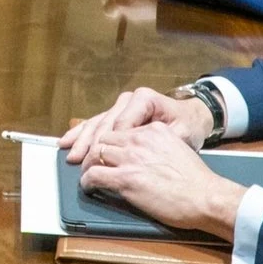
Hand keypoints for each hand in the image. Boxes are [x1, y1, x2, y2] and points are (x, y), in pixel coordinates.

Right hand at [61, 86, 214, 161]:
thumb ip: (156, 142)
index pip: (120, 125)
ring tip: (68, 153)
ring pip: (97, 122)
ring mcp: (122, 106)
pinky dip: (82, 133)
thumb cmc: (189, 127)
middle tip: (77, 161)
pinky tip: (68, 141)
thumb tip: (133, 154)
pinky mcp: (119, 114)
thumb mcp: (181, 135)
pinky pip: (97, 123)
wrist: (195, 118)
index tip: (101, 163)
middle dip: (89, 143)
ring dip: (82, 139)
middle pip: (104, 123)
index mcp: (144, 100)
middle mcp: (130, 99)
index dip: (108, 145)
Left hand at [78, 122, 245, 240]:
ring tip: (88, 173)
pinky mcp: (125, 179)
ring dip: (89, 163)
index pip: (121, 129)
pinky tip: (88, 187)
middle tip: (91, 161)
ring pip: (96, 153)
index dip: (110, 140)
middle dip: (96, 149)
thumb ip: (159, 147)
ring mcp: (131, 158)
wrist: (205, 197)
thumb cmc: (197, 181)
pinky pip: (94, 175)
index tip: (106, 149)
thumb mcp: (178, 149)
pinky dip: (87, 181)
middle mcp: (139, 139)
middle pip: (105, 138)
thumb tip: (147, 159)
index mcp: (153, 130)